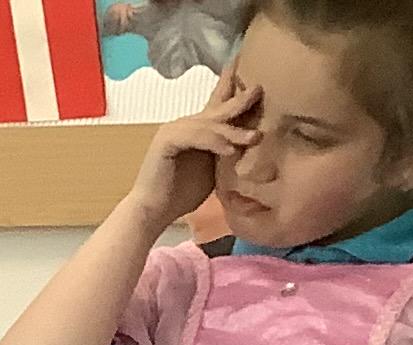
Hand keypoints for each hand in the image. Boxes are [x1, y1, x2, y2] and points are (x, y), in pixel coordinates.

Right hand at [130, 76, 257, 226]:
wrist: (153, 212)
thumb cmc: (182, 194)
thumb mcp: (216, 168)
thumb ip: (230, 149)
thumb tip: (258, 136)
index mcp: (198, 129)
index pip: (219, 102)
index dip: (232, 83)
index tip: (248, 64)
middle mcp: (185, 124)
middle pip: (218, 108)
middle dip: (241, 99)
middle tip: (259, 90)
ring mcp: (174, 130)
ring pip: (210, 124)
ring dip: (233, 131)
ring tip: (254, 138)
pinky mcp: (166, 141)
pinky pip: (196, 137)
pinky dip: (214, 143)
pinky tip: (230, 151)